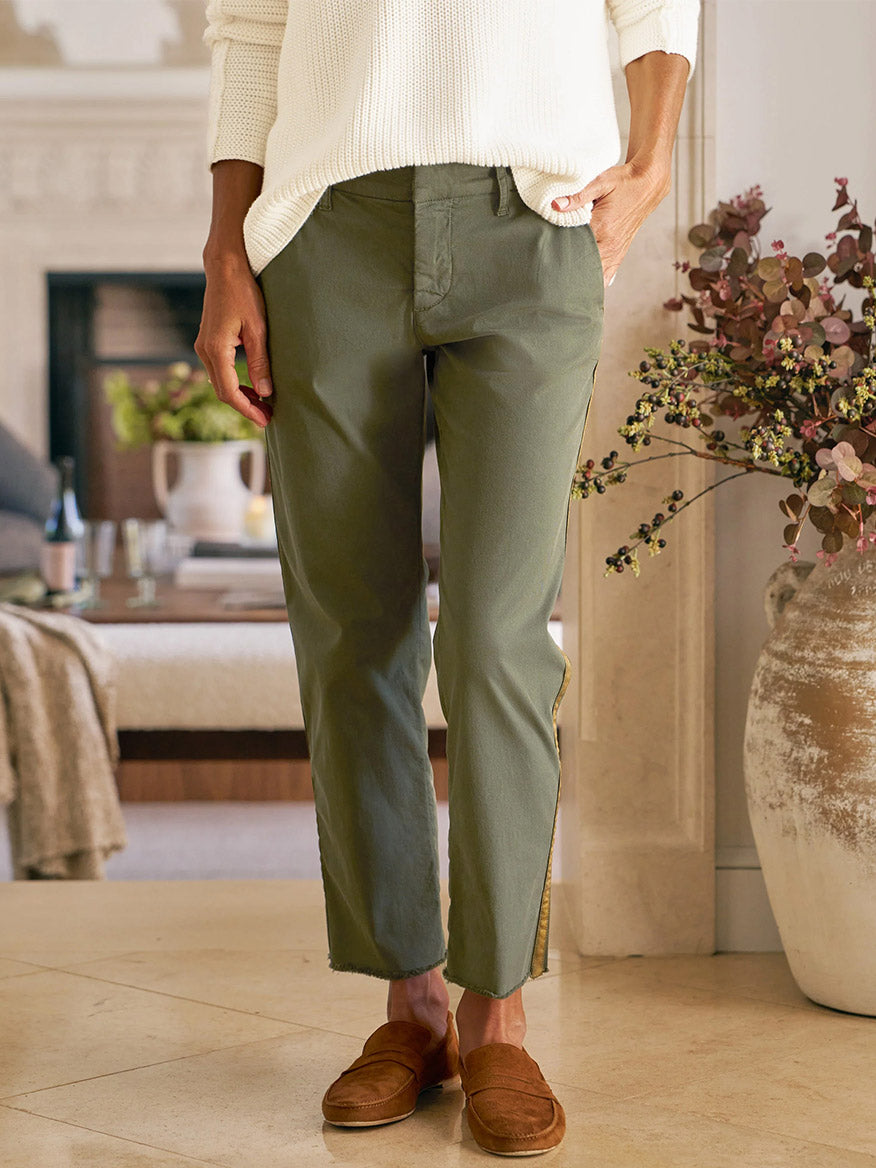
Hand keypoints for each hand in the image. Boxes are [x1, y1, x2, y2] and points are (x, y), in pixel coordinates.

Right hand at [194, 255, 273, 428]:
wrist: (225, 268)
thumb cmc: (243, 293)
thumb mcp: (258, 329)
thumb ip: (260, 362)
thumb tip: (265, 392)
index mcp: (216, 350)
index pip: (230, 392)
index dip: (247, 410)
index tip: (265, 420)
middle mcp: (204, 351)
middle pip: (222, 391)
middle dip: (245, 407)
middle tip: (267, 416)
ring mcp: (203, 346)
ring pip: (220, 382)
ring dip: (240, 396)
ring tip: (263, 404)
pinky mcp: (208, 342)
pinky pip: (220, 371)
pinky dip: (235, 383)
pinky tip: (251, 386)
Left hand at [551, 158, 671, 288]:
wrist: (648, 184)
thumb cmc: (624, 182)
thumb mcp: (601, 183)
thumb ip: (577, 196)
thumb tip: (556, 205)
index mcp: (602, 227)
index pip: (575, 247)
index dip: (560, 255)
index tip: (546, 263)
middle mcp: (610, 244)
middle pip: (584, 266)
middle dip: (569, 274)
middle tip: (551, 283)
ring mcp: (616, 251)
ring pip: (597, 275)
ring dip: (583, 282)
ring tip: (566, 292)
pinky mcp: (620, 253)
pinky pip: (609, 274)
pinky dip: (598, 282)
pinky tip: (587, 291)